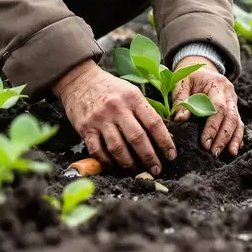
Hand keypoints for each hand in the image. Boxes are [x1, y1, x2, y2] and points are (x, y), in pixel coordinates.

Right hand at [52, 59, 175, 175]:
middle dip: (149, 158)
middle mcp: (117, 108)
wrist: (79, 79)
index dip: (165, 141)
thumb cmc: (110, 89)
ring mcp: (100, 118)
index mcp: (133, 97)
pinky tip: (115, 166)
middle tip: (156, 170)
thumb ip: (145, 112)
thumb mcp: (131, 92)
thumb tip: (164, 136)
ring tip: (138, 172)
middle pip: (137, 138)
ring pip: (118, 148)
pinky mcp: (85, 128)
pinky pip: (97, 150)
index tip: (171, 155)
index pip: (153, 122)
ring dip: (130, 164)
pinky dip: (107, 162)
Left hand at [172, 56, 242, 157]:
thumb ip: (181, 99)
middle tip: (214, 153)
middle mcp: (229, 93)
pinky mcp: (234, 109)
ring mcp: (234, 102)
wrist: (201, 68)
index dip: (213, 127)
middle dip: (223, 137)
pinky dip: (237, 137)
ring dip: (232, 140)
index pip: (218, 108)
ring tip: (227, 154)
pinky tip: (234, 149)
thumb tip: (180, 119)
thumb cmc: (189, 76)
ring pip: (238, 122)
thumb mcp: (182, 82)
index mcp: (217, 84)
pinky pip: (239, 124)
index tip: (204, 143)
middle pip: (231, 117)